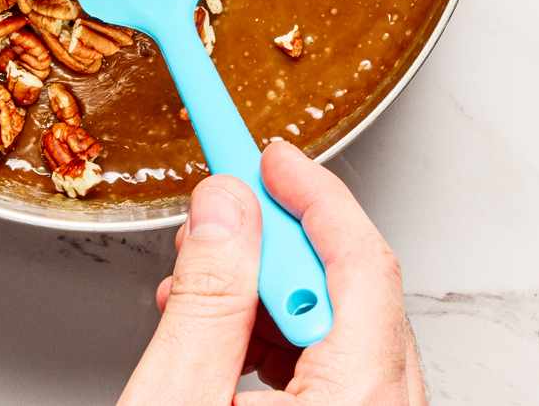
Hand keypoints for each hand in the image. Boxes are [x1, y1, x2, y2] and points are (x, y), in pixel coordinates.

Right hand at [119, 142, 426, 404]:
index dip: (310, 194)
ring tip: (201, 290)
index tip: (268, 157)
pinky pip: (335, 371)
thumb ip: (208, 298)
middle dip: (279, 244)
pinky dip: (281, 341)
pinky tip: (224, 337)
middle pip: (355, 292)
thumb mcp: (177, 396)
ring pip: (343, 329)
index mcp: (357, 399)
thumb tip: (226, 207)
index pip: (360, 262)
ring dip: (271, 294)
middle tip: (220, 216)